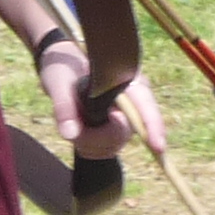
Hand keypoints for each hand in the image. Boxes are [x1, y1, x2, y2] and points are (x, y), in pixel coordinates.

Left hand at [37, 45, 166, 157]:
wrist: (62, 68)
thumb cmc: (63, 67)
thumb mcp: (57, 82)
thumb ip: (64, 106)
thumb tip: (70, 134)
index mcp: (124, 77)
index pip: (144, 103)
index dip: (153, 125)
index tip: (157, 147)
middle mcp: (132, 97)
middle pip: (126, 130)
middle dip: (99, 137)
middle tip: (72, 130)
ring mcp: (126, 115)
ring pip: (115, 142)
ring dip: (91, 142)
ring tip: (71, 122)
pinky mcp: (117, 128)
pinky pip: (108, 147)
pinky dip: (89, 146)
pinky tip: (77, 130)